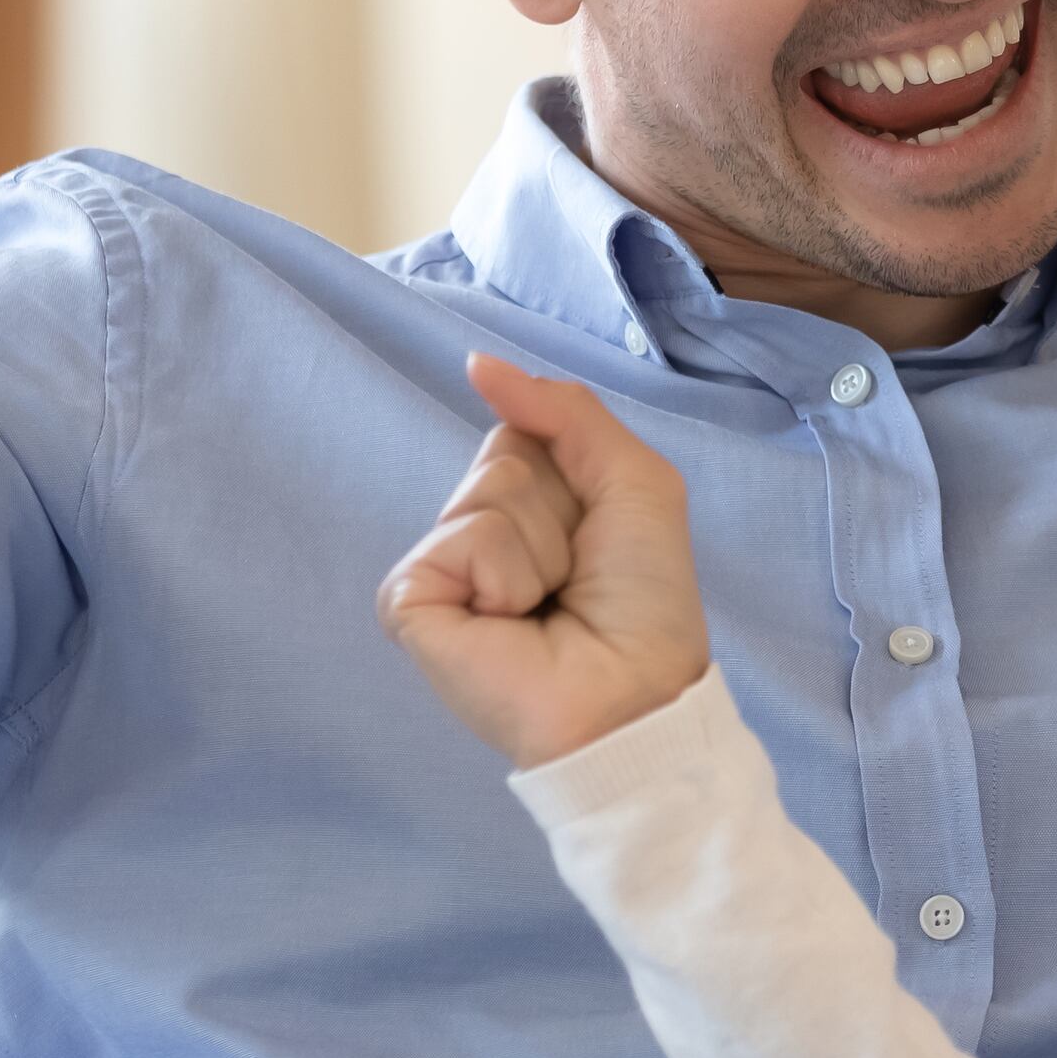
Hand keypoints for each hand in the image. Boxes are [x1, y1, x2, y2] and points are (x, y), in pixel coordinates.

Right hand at [376, 356, 714, 768]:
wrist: (635, 694)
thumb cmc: (645, 602)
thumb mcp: (633, 479)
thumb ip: (564, 410)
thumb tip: (477, 363)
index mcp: (525, 507)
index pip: (523, 430)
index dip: (575, 469)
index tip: (600, 535)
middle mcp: (477, 533)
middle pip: (504, 455)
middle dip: (560, 510)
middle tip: (577, 579)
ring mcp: (440, 569)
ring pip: (487, 492)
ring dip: (543, 548)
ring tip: (549, 607)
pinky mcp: (411, 603)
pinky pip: (460, 541)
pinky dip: (506, 576)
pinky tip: (513, 623)